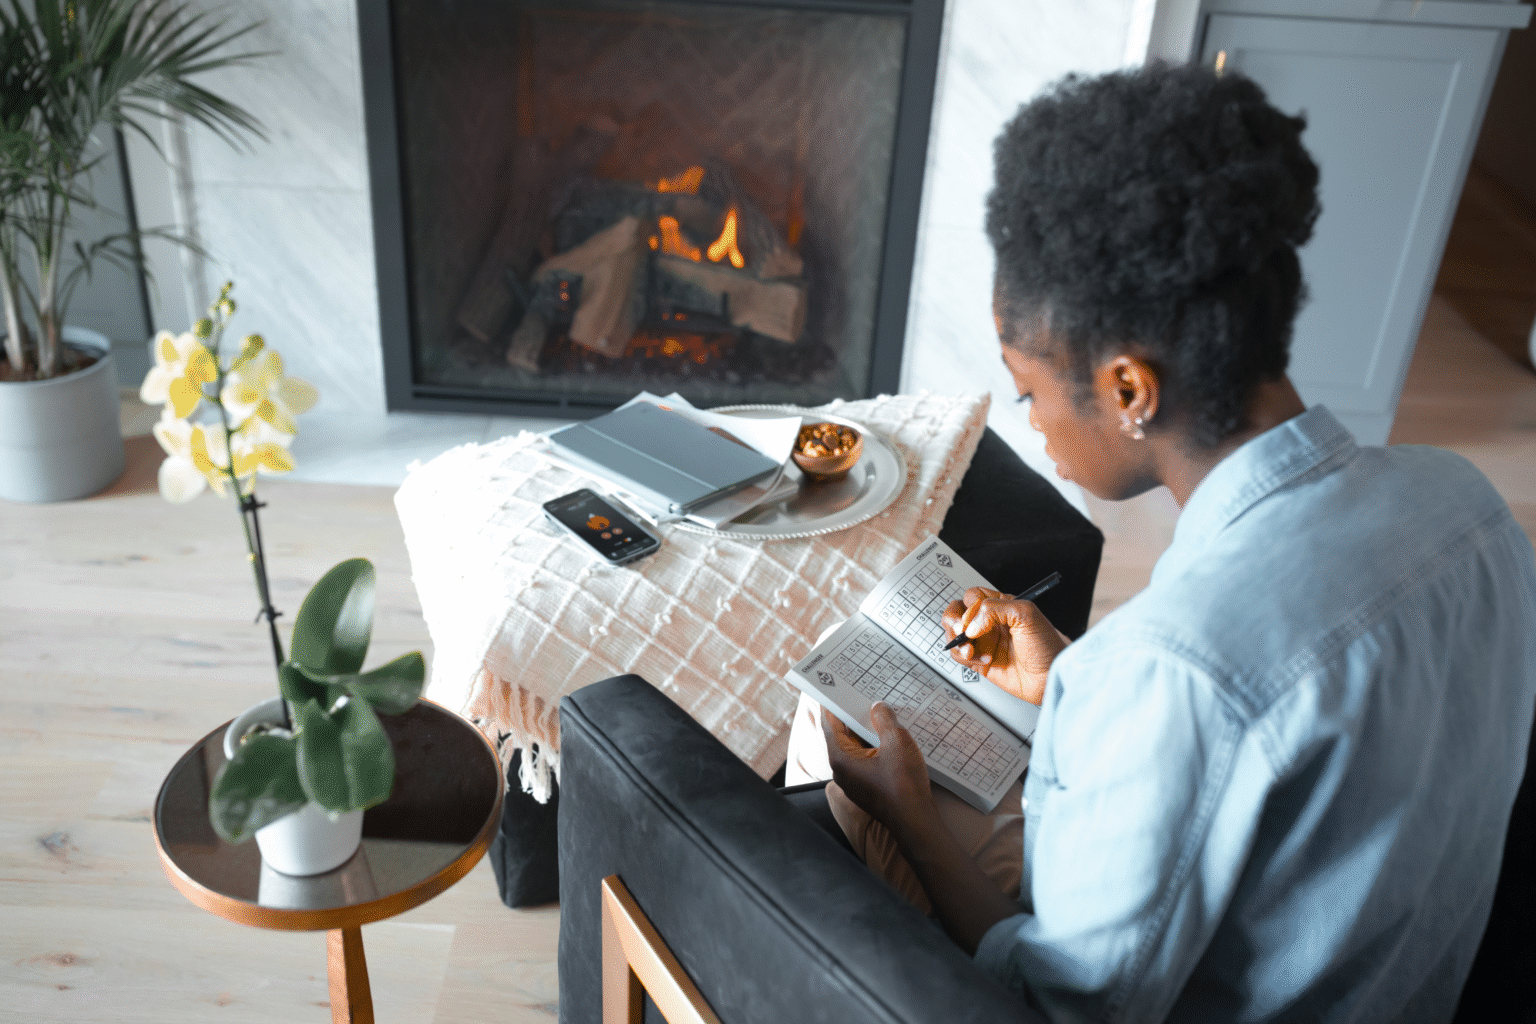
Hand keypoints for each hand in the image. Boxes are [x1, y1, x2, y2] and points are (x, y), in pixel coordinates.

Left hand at [822, 702, 935, 840]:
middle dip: (851, 717)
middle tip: (858, 696)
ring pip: (855, 749)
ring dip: (864, 732)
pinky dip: (872, 746)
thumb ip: (884, 720)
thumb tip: (877, 708)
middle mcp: (842, 771)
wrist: (916, 820)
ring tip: (876, 713)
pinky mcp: (866, 787)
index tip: (832, 691)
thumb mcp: (896, 742)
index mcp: (841, 758)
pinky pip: (865, 760)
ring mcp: (854, 781)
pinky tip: (886, 737)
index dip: (832, 705)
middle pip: (842, 736)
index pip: (830, 725)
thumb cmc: (903, 784)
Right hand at [942, 587, 1068, 704]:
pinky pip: (959, 655)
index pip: (973, 597)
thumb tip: (971, 623)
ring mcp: (985, 642)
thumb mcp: (1026, 614)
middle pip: (958, 612)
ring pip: (955, 634)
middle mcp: (991, 623)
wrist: (1051, 677)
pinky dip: (965, 656)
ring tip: (972, 649)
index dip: (970, 606)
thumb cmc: (1047, 647)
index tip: (976, 618)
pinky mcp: (980, 661)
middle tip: (963, 631)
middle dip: (954, 620)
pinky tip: (984, 659)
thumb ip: (994, 608)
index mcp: (1002, 607)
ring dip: (959, 641)